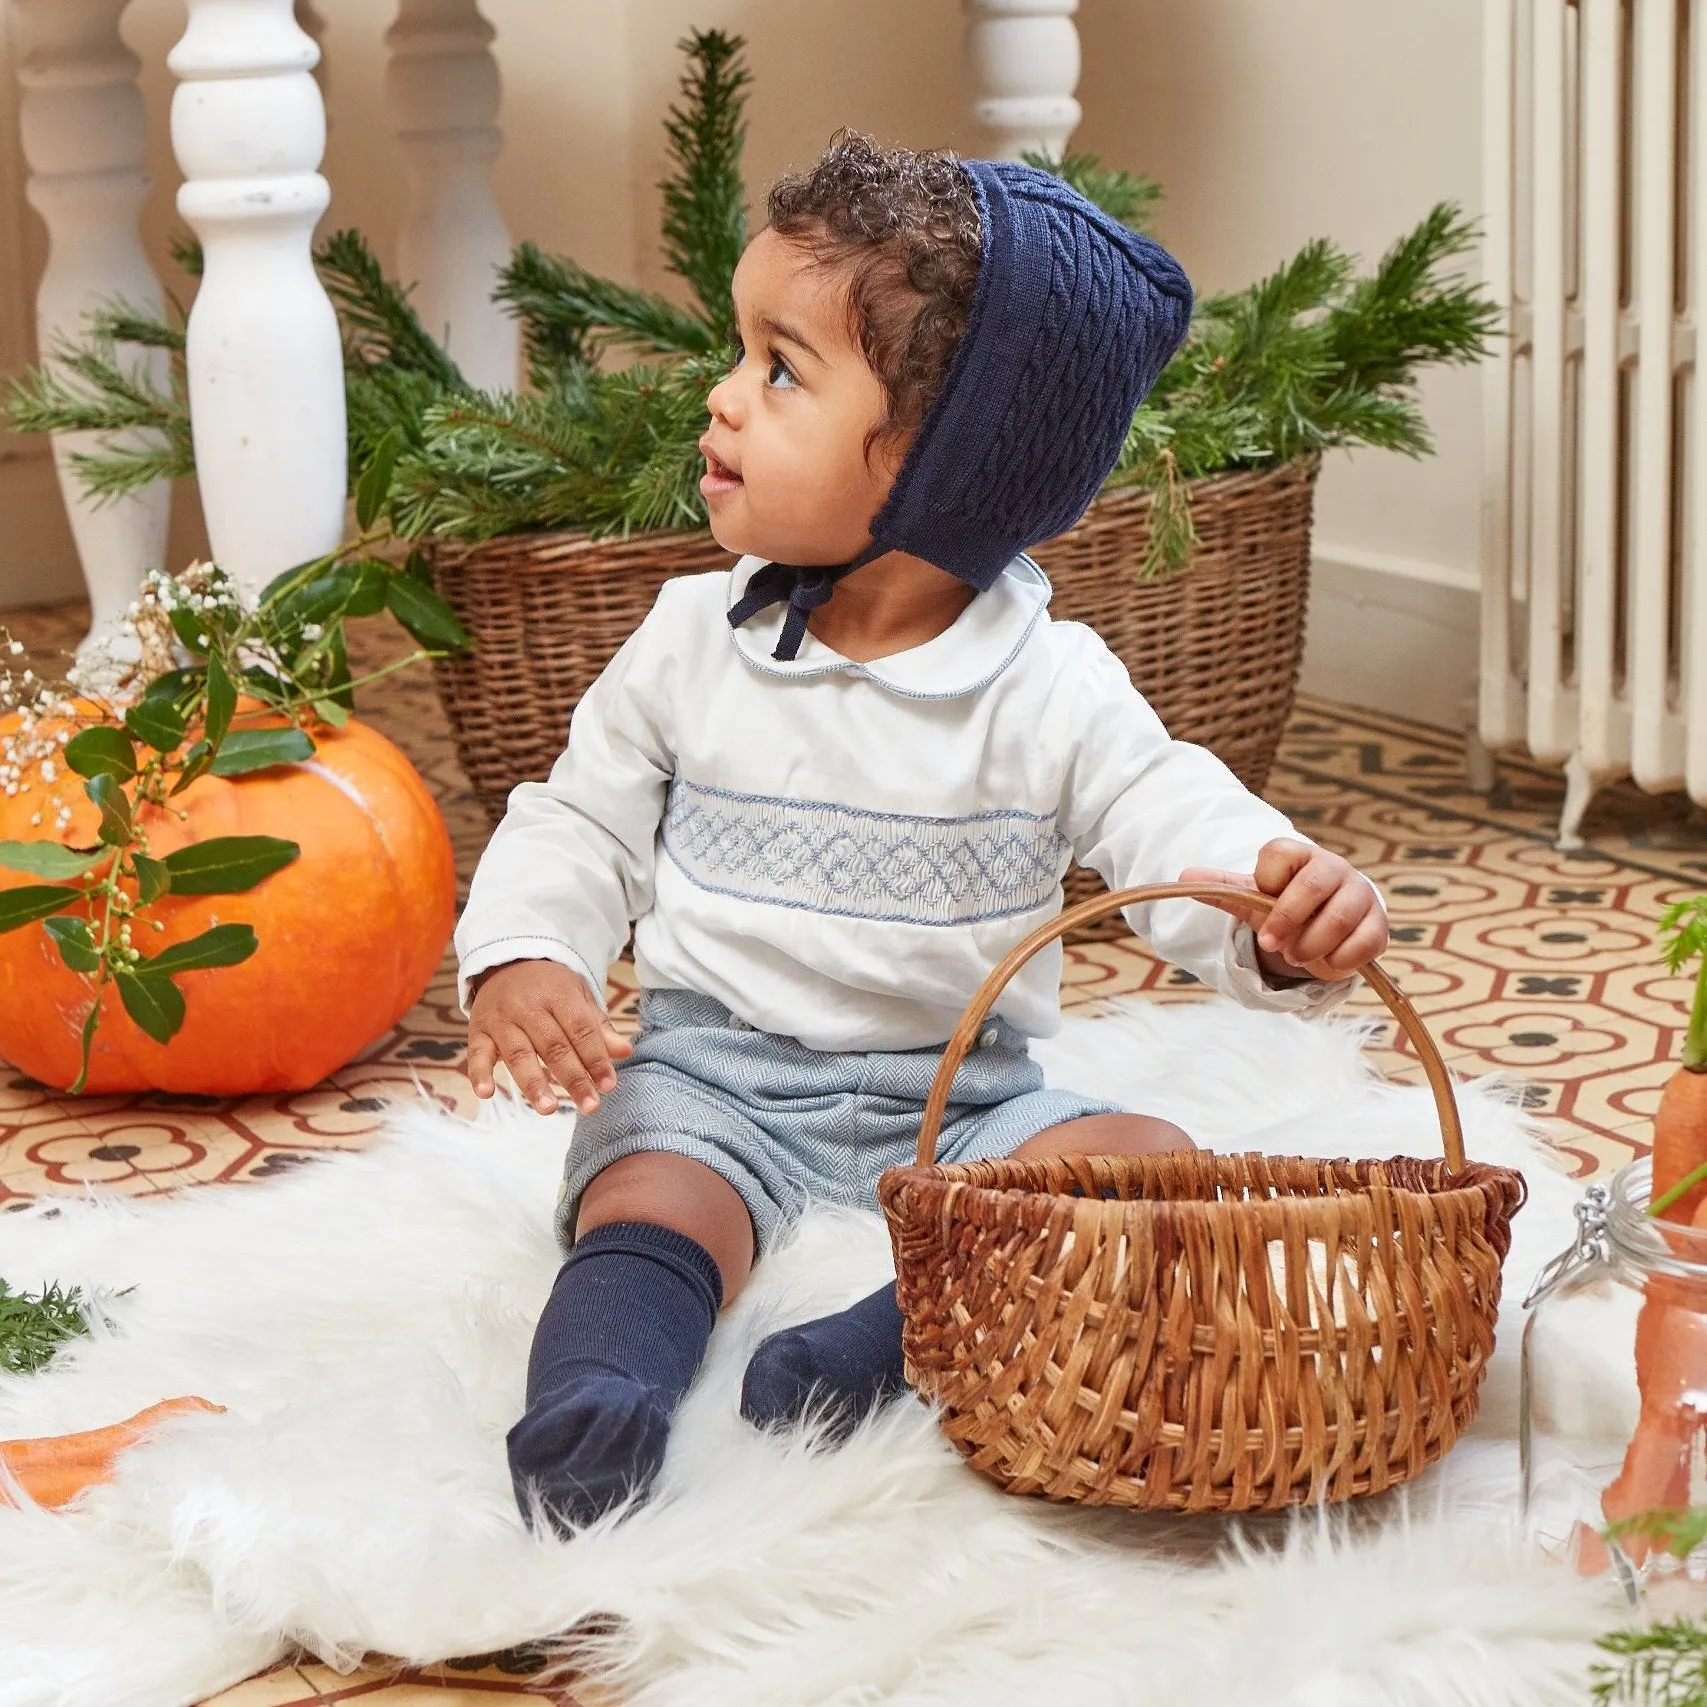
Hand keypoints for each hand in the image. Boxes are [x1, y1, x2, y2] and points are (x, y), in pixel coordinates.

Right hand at [466, 959, 633, 1115]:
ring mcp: (500, 1018)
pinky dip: (479, 1074)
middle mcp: (528, 1006)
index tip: (608, 1085)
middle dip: (573, 1078)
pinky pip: (477, 1053)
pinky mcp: (478, 1030)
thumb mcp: (578, 997)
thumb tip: (624, 1052)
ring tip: (548, 1109)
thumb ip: (598, 1027)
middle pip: (553, 1046)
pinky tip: (486, 1093)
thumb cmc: (550, 987)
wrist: (506, 961)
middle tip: (590, 1107)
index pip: (581, 1030)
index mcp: (558, 994)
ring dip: (533, 1083)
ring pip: (518, 1053)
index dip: (596, 1058)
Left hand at [1180, 838, 1386, 981]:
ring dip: (1312, 945)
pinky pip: (1364, 944)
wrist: (1326, 922)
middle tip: (1273, 946)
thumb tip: (1184, 876)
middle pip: (1314, 885)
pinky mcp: (1379, 925)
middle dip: (1288, 920)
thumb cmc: (1286, 905)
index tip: (1260, 912)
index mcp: (1299, 856)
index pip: (1279, 853)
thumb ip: (1223, 889)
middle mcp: (1334, 868)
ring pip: (1340, 917)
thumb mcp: (1253, 898)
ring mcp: (1361, 895)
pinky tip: (1325, 963)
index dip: (1266, 884)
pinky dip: (1338, 962)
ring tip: (1297, 955)